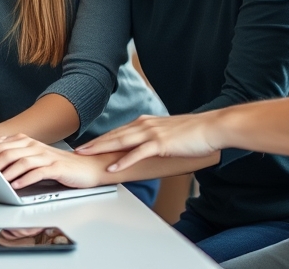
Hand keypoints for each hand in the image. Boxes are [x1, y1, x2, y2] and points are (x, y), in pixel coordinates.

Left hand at [0, 134, 110, 188]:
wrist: (87, 167)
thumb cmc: (59, 166)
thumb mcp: (35, 159)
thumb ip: (16, 157)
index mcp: (27, 142)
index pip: (1, 144)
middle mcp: (35, 146)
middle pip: (8, 151)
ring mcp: (46, 156)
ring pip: (21, 161)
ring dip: (7, 172)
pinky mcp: (57, 167)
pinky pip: (38, 172)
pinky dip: (25, 179)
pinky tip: (16, 186)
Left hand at [76, 113, 222, 171]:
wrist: (211, 127)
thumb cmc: (194, 132)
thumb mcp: (169, 132)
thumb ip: (155, 137)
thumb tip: (148, 146)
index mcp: (146, 122)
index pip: (119, 131)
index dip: (102, 138)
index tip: (88, 144)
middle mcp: (145, 125)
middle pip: (114, 135)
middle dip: (94, 143)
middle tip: (78, 149)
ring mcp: (152, 133)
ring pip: (120, 141)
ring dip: (101, 148)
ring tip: (85, 154)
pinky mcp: (160, 143)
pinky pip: (137, 154)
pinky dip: (123, 160)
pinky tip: (112, 166)